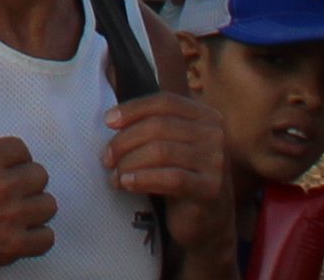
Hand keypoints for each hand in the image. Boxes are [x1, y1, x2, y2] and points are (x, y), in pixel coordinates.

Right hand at [0, 111, 58, 279]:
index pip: (20, 148)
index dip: (12, 154)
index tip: (5, 163)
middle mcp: (4, 187)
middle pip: (39, 174)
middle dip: (26, 178)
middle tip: (12, 185)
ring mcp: (11, 219)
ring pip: (48, 205)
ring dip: (35, 205)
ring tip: (21, 208)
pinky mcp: (14, 246)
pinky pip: (47, 238)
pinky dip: (38, 236)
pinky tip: (24, 232)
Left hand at [102, 88, 236, 232]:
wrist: (209, 221)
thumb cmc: (183, 176)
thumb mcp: (173, 145)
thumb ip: (153, 126)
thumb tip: (112, 118)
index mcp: (206, 116)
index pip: (165, 102)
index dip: (133, 109)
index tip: (108, 121)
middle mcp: (216, 135)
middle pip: (159, 126)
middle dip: (125, 140)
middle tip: (107, 157)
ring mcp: (216, 162)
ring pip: (162, 151)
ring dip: (130, 162)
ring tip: (115, 175)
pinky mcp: (211, 188)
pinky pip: (172, 178)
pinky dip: (144, 179)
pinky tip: (127, 184)